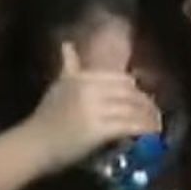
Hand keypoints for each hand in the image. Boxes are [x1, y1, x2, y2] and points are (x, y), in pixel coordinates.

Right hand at [17, 43, 162, 173]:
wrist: (35, 144)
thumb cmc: (46, 117)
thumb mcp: (58, 86)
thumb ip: (68, 66)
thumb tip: (67, 45)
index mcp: (80, 78)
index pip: (120, 79)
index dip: (135, 89)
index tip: (142, 99)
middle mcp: (88, 90)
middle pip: (130, 93)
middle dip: (146, 104)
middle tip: (154, 115)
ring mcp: (94, 110)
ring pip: (133, 109)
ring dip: (150, 118)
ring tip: (156, 126)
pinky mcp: (100, 130)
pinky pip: (130, 125)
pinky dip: (144, 130)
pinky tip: (151, 135)